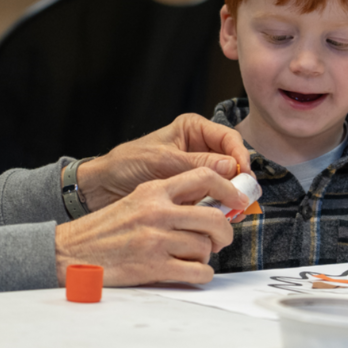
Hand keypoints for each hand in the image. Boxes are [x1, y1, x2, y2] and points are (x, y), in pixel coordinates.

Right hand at [54, 168, 248, 286]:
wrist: (72, 252)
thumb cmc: (107, 228)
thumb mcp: (138, 200)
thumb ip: (171, 198)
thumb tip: (214, 203)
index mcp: (154, 190)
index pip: (204, 178)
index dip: (229, 189)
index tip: (238, 200)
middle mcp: (157, 211)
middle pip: (214, 218)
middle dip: (224, 232)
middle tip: (220, 238)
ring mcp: (155, 239)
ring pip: (206, 247)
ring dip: (206, 256)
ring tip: (191, 256)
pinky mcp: (153, 266)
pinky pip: (198, 272)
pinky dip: (201, 274)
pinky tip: (190, 272)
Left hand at [75, 114, 251, 211]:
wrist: (103, 187)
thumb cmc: (127, 164)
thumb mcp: (162, 161)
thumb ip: (196, 164)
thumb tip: (230, 166)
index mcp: (194, 129)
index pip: (229, 138)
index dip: (241, 155)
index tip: (245, 175)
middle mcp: (200, 148)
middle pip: (232, 161)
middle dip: (239, 180)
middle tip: (245, 198)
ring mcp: (197, 171)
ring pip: (225, 182)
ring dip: (231, 196)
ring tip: (234, 212)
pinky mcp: (193, 191)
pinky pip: (213, 197)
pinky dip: (218, 208)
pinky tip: (220, 217)